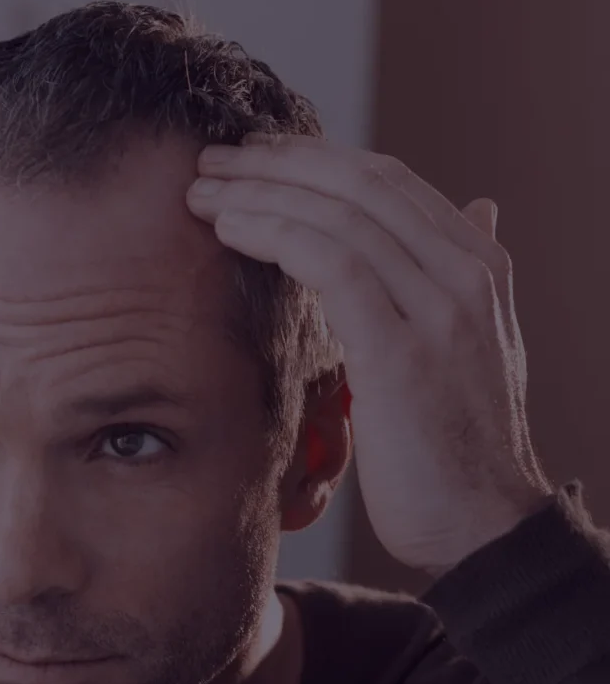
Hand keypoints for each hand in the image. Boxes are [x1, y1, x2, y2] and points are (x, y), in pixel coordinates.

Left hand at [186, 133, 553, 575]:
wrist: (481, 526)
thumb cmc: (456, 446)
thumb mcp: (475, 343)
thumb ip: (461, 277)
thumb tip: (477, 207)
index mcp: (477, 265)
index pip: (385, 181)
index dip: (311, 158)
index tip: (251, 158)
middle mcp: (465, 274)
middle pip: (358, 182)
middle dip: (274, 162)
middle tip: (210, 159)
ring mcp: (439, 308)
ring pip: (339, 214)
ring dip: (259, 193)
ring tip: (202, 190)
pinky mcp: (402, 351)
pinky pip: (331, 264)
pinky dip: (274, 234)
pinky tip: (228, 228)